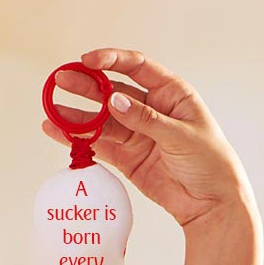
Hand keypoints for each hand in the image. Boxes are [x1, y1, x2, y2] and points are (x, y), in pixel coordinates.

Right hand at [41, 48, 262, 264]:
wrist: (212, 204)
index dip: (111, 60)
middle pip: (112, 91)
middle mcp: (150, 109)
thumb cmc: (210, 163)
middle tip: (60, 80)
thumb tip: (114, 101)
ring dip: (76, 114)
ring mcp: (136, 133)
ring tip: (51, 109)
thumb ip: (146, 119)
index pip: (137, 67)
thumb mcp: (181, 136)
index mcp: (171, 93)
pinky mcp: (127, 157)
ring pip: (101, 119)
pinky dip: (79, 138)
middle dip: (86, 85)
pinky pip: (99, 144)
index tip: (88, 61)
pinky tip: (58, 131)